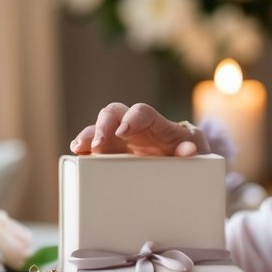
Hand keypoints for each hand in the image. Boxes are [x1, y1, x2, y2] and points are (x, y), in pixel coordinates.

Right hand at [69, 103, 209, 156]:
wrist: (183, 160)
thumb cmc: (188, 151)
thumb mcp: (194, 151)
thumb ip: (190, 149)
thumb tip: (189, 149)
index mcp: (155, 123)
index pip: (142, 111)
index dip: (131, 118)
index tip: (123, 132)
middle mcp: (134, 126)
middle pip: (113, 114)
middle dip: (102, 126)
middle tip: (97, 145)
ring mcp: (119, 138)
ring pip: (98, 127)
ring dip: (88, 136)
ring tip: (79, 148)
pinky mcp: (111, 150)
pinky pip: (93, 145)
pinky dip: (84, 147)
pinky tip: (77, 154)